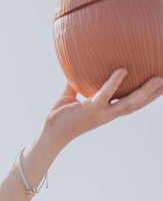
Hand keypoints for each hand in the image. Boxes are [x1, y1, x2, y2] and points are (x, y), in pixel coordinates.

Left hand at [43, 69, 162, 148]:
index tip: (160, 88)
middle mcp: (107, 114)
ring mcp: (100, 113)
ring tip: (158, 79)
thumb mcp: (70, 96)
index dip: (146, 97)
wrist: (49, 133)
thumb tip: (76, 67)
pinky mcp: (90, 110)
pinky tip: (122, 71)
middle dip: (153, 95)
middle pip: (136, 104)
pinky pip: (105, 95)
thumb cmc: (59, 116)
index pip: (130, 104)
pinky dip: (113, 82)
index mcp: (106, 112)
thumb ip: (76, 83)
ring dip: (144, 92)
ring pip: (128, 103)